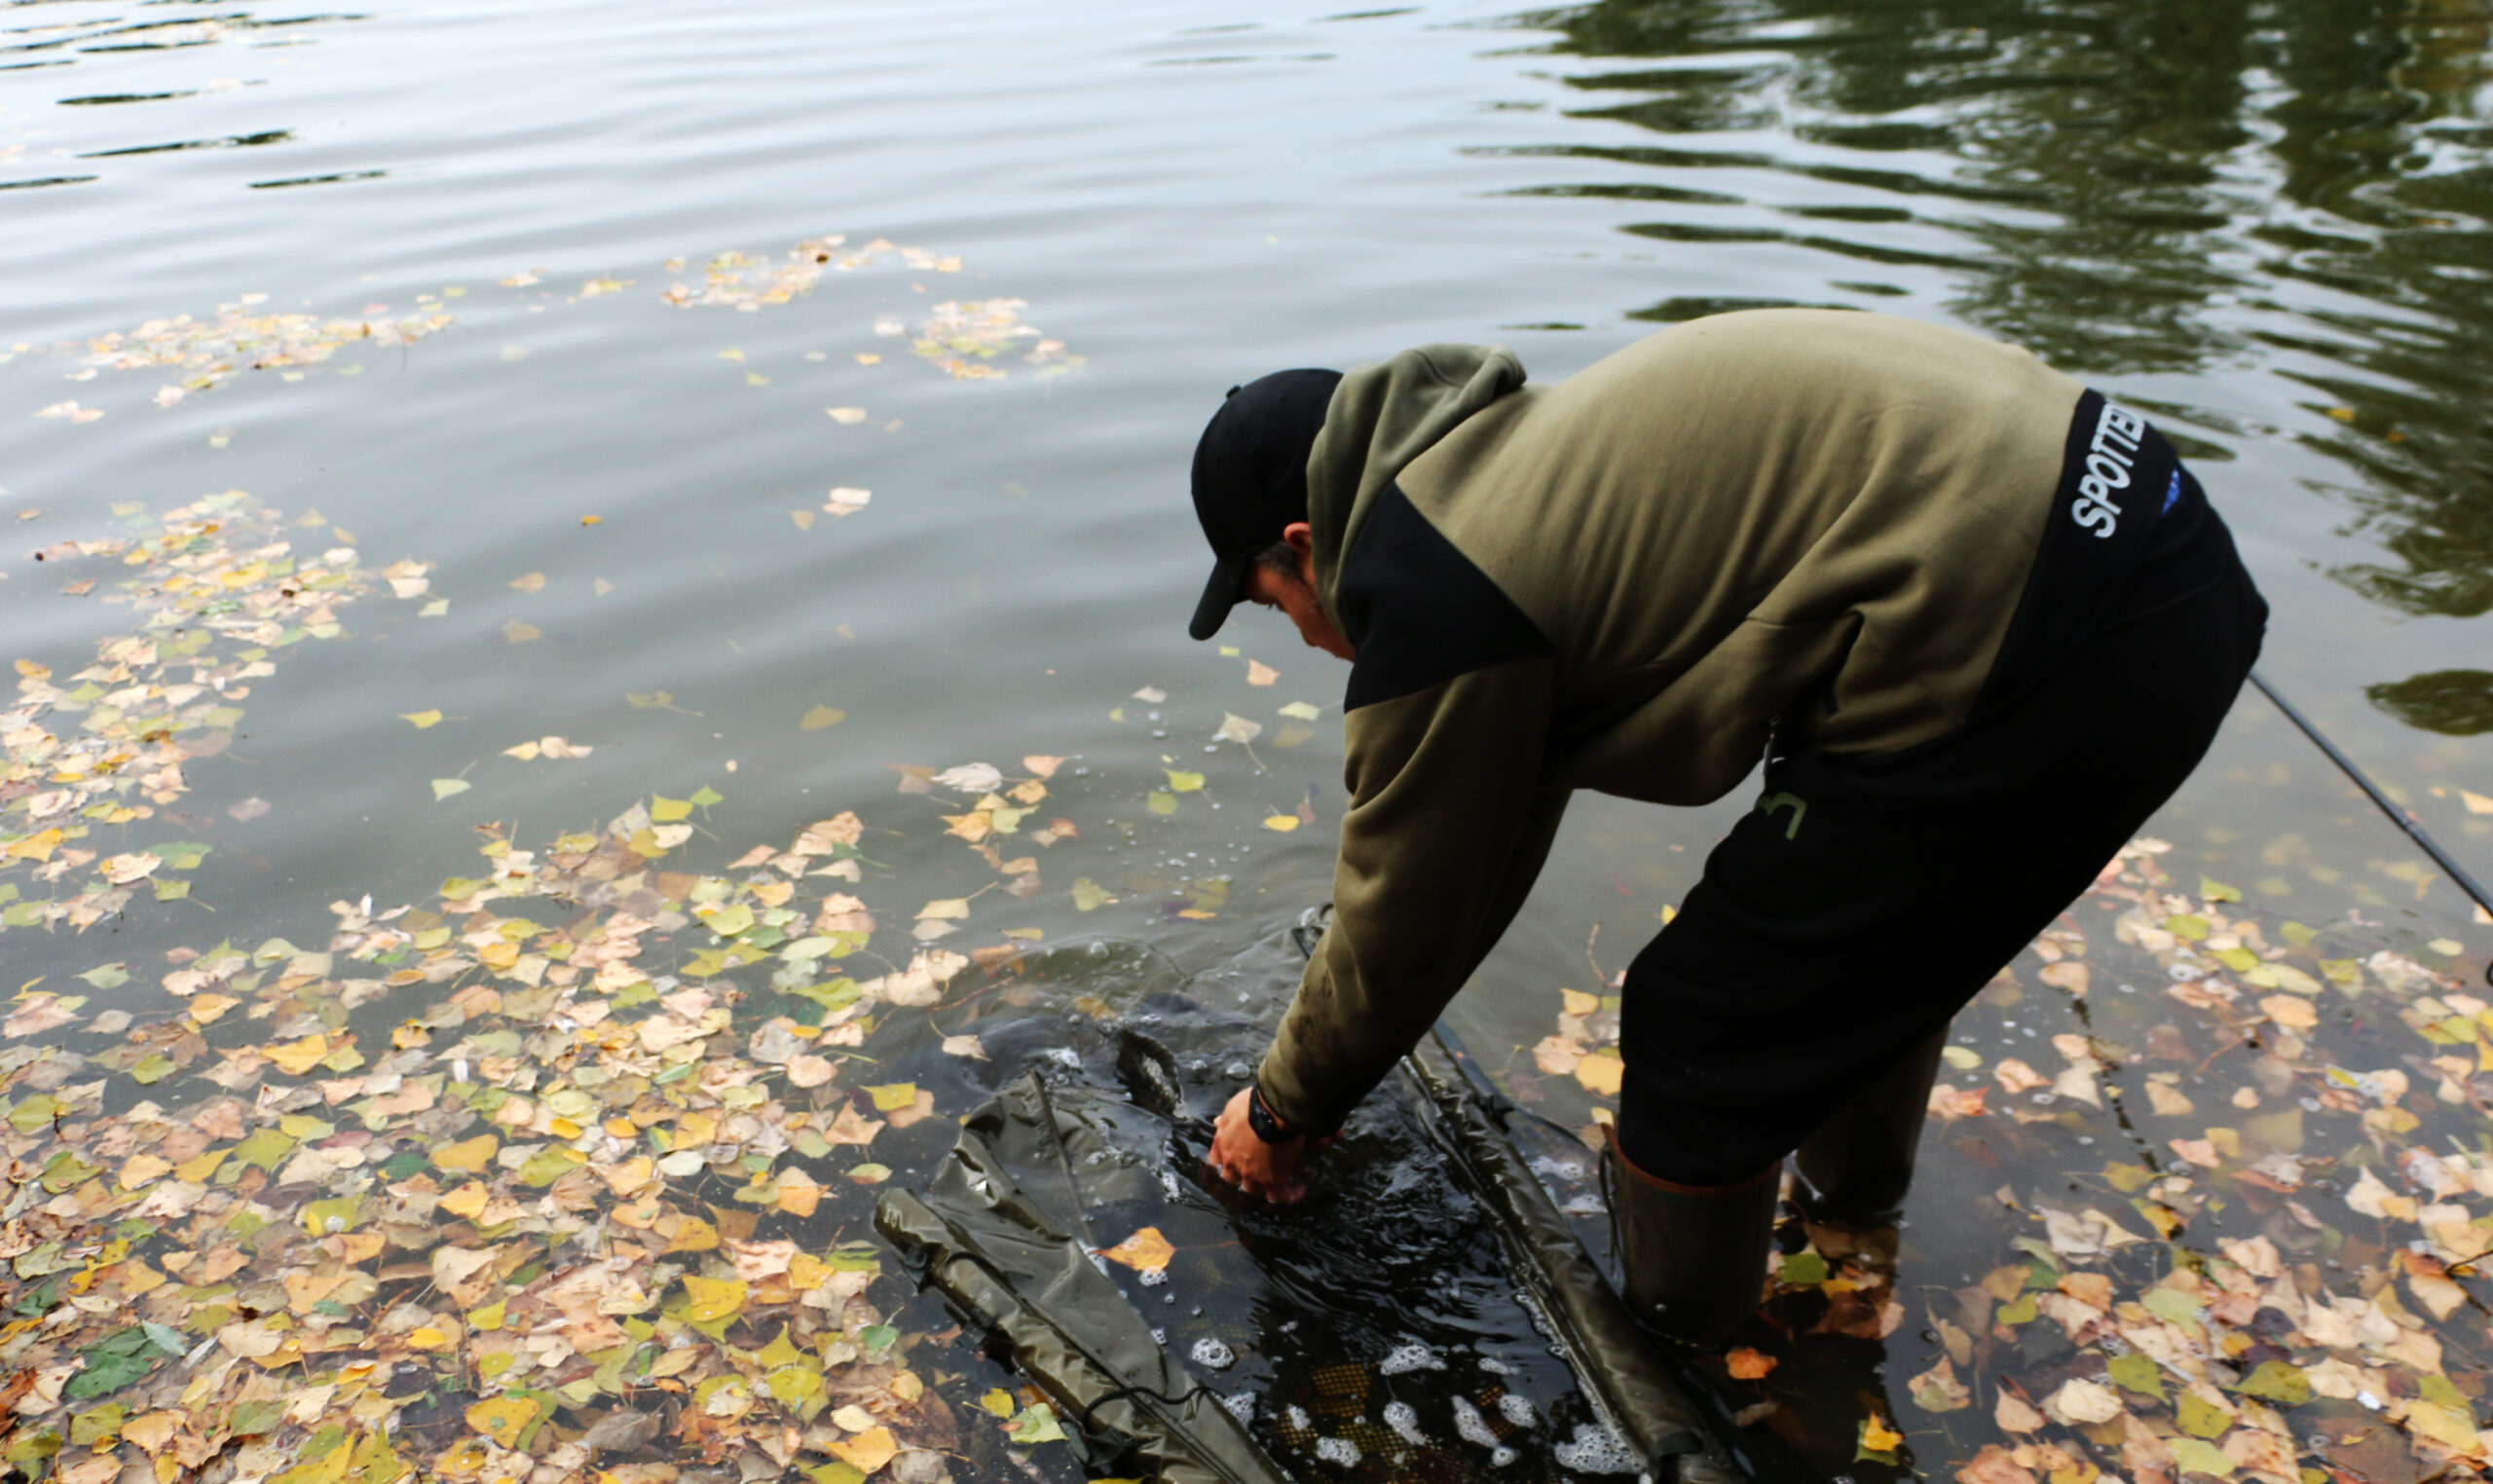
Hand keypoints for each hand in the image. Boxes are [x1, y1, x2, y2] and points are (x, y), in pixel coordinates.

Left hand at [1206, 1087, 1327, 1203]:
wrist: (1273, 1110)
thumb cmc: (1254, 1104)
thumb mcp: (1232, 1108)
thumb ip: (1225, 1120)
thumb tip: (1216, 1122)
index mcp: (1223, 1144)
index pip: (1216, 1161)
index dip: (1224, 1161)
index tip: (1231, 1160)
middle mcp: (1233, 1163)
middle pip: (1233, 1179)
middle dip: (1242, 1176)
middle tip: (1255, 1174)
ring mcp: (1252, 1175)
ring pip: (1254, 1190)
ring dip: (1265, 1187)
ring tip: (1277, 1184)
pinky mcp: (1273, 1182)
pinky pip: (1281, 1196)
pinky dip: (1291, 1194)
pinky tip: (1300, 1189)